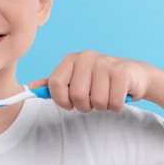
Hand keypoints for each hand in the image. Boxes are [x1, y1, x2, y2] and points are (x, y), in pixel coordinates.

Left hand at [29, 50, 152, 112]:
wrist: (133, 75)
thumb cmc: (98, 81)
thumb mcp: (74, 80)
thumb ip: (53, 84)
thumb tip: (30, 87)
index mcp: (70, 59)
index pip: (55, 84)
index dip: (61, 100)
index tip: (69, 104)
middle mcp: (86, 57)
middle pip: (76, 95)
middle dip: (84, 106)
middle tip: (92, 100)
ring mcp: (105, 62)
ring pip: (97, 101)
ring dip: (102, 106)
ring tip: (106, 96)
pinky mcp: (122, 72)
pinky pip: (114, 102)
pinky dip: (116, 106)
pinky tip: (118, 95)